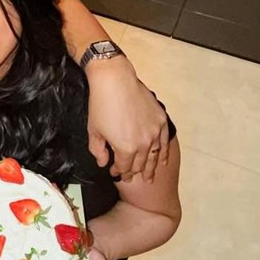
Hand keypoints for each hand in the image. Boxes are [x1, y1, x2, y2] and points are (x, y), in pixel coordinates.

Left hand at [85, 57, 168, 181]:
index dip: (119, 172)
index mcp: (126, 148)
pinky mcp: (161, 121)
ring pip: (154, 156)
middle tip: (130, 177)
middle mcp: (143, 143)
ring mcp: (155, 132)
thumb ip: (98, 151)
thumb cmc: (101, 105)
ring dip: (151, 168)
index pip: (124, 167)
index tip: (115, 172)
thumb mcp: (94, 131)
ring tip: (149, 178)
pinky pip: (165, 143)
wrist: (115, 81)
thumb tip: (103, 163)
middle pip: (139, 164)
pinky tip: (163, 161)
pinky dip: (164, 154)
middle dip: (133, 172)